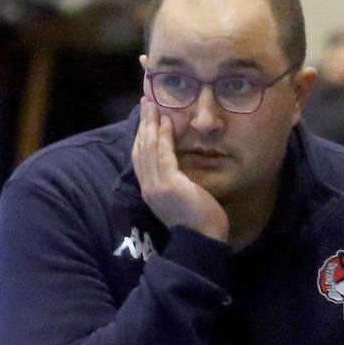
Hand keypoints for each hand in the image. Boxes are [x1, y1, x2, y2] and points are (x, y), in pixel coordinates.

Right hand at [132, 98, 227, 241]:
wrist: (203, 241)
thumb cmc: (199, 222)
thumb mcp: (183, 199)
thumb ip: (177, 183)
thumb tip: (182, 170)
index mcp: (150, 191)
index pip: (140, 158)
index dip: (141, 136)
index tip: (146, 119)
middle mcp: (148, 188)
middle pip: (140, 149)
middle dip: (143, 125)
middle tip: (146, 103)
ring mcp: (157, 186)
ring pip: (149, 148)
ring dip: (151, 125)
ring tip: (154, 105)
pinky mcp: (170, 184)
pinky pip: (163, 154)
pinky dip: (163, 137)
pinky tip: (167, 123)